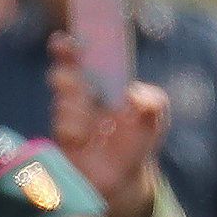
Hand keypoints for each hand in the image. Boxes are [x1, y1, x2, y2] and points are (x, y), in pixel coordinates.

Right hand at [47, 46, 172, 216]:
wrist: (125, 175)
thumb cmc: (138, 138)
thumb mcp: (155, 116)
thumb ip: (153, 101)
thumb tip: (132, 96)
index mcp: (99, 80)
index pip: (78, 56)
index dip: (68, 46)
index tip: (66, 42)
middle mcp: (79, 94)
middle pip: (61, 74)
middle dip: (67, 78)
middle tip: (80, 87)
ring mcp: (67, 116)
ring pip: (63, 103)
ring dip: (80, 112)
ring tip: (94, 128)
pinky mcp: (61, 138)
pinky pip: (62, 128)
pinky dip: (76, 132)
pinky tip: (86, 141)